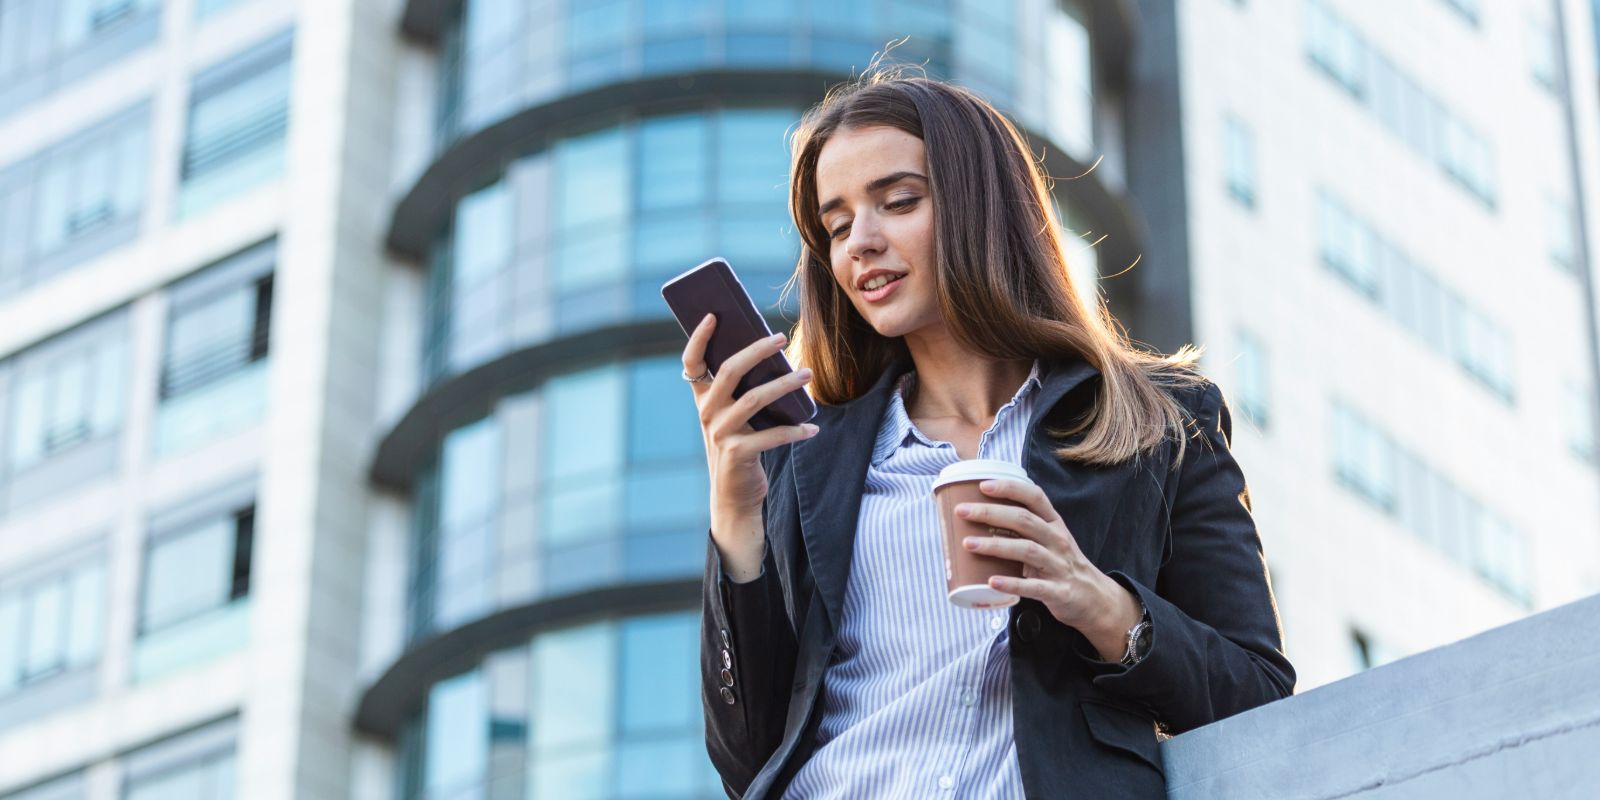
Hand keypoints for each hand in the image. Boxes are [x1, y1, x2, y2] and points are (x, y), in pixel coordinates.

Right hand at [682, 314, 819, 578]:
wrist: (734, 498)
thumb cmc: (740, 449)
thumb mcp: (736, 419)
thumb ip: (744, 392)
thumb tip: (773, 356)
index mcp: (703, 400)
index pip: (691, 362)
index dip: (698, 338)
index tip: (713, 315)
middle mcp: (707, 413)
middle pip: (728, 371)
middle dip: (756, 351)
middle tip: (780, 338)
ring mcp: (720, 434)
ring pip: (754, 398)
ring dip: (784, 385)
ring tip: (807, 374)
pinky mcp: (737, 454)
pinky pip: (771, 435)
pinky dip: (795, 431)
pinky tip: (813, 429)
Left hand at [957, 479, 1143, 660]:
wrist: (1095, 599)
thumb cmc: (1062, 565)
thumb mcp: (1050, 540)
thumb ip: (1024, 528)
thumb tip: (980, 517)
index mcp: (1054, 524)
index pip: (1034, 497)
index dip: (1009, 488)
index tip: (983, 485)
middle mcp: (1058, 540)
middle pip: (1024, 520)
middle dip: (991, 513)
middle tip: (962, 512)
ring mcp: (1059, 566)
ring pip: (1027, 550)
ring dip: (995, 546)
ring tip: (967, 544)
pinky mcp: (1059, 592)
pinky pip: (1034, 587)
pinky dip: (1012, 584)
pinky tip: (992, 581)